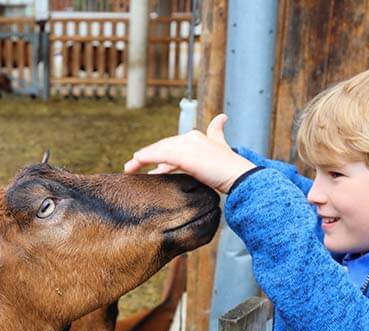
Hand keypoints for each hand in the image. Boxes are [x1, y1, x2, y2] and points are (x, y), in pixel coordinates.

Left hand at [123, 114, 256, 192]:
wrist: (238, 176)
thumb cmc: (228, 168)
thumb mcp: (220, 147)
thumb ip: (216, 132)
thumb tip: (222, 117)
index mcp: (195, 137)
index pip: (170, 146)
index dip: (157, 155)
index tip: (150, 167)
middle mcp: (190, 138)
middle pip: (162, 147)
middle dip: (146, 157)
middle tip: (131, 167)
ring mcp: (187, 146)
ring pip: (158, 151)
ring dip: (141, 159)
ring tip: (129, 168)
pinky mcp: (185, 156)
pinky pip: (160, 156)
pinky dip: (147, 158)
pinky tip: (137, 161)